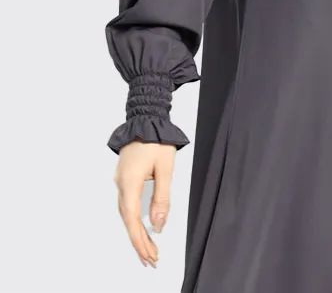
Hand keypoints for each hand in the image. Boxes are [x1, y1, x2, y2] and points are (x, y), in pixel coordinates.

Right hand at [113, 140, 175, 268]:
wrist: (146, 117)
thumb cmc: (157, 140)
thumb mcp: (165, 169)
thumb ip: (162, 198)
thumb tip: (159, 225)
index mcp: (129, 183)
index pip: (133, 220)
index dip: (141, 241)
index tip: (150, 256)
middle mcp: (121, 184)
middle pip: (127, 220)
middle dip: (138, 242)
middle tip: (151, 260)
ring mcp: (120, 180)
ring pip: (126, 213)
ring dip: (136, 232)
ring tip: (148, 248)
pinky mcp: (124, 177)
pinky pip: (127, 204)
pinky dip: (134, 219)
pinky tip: (141, 226)